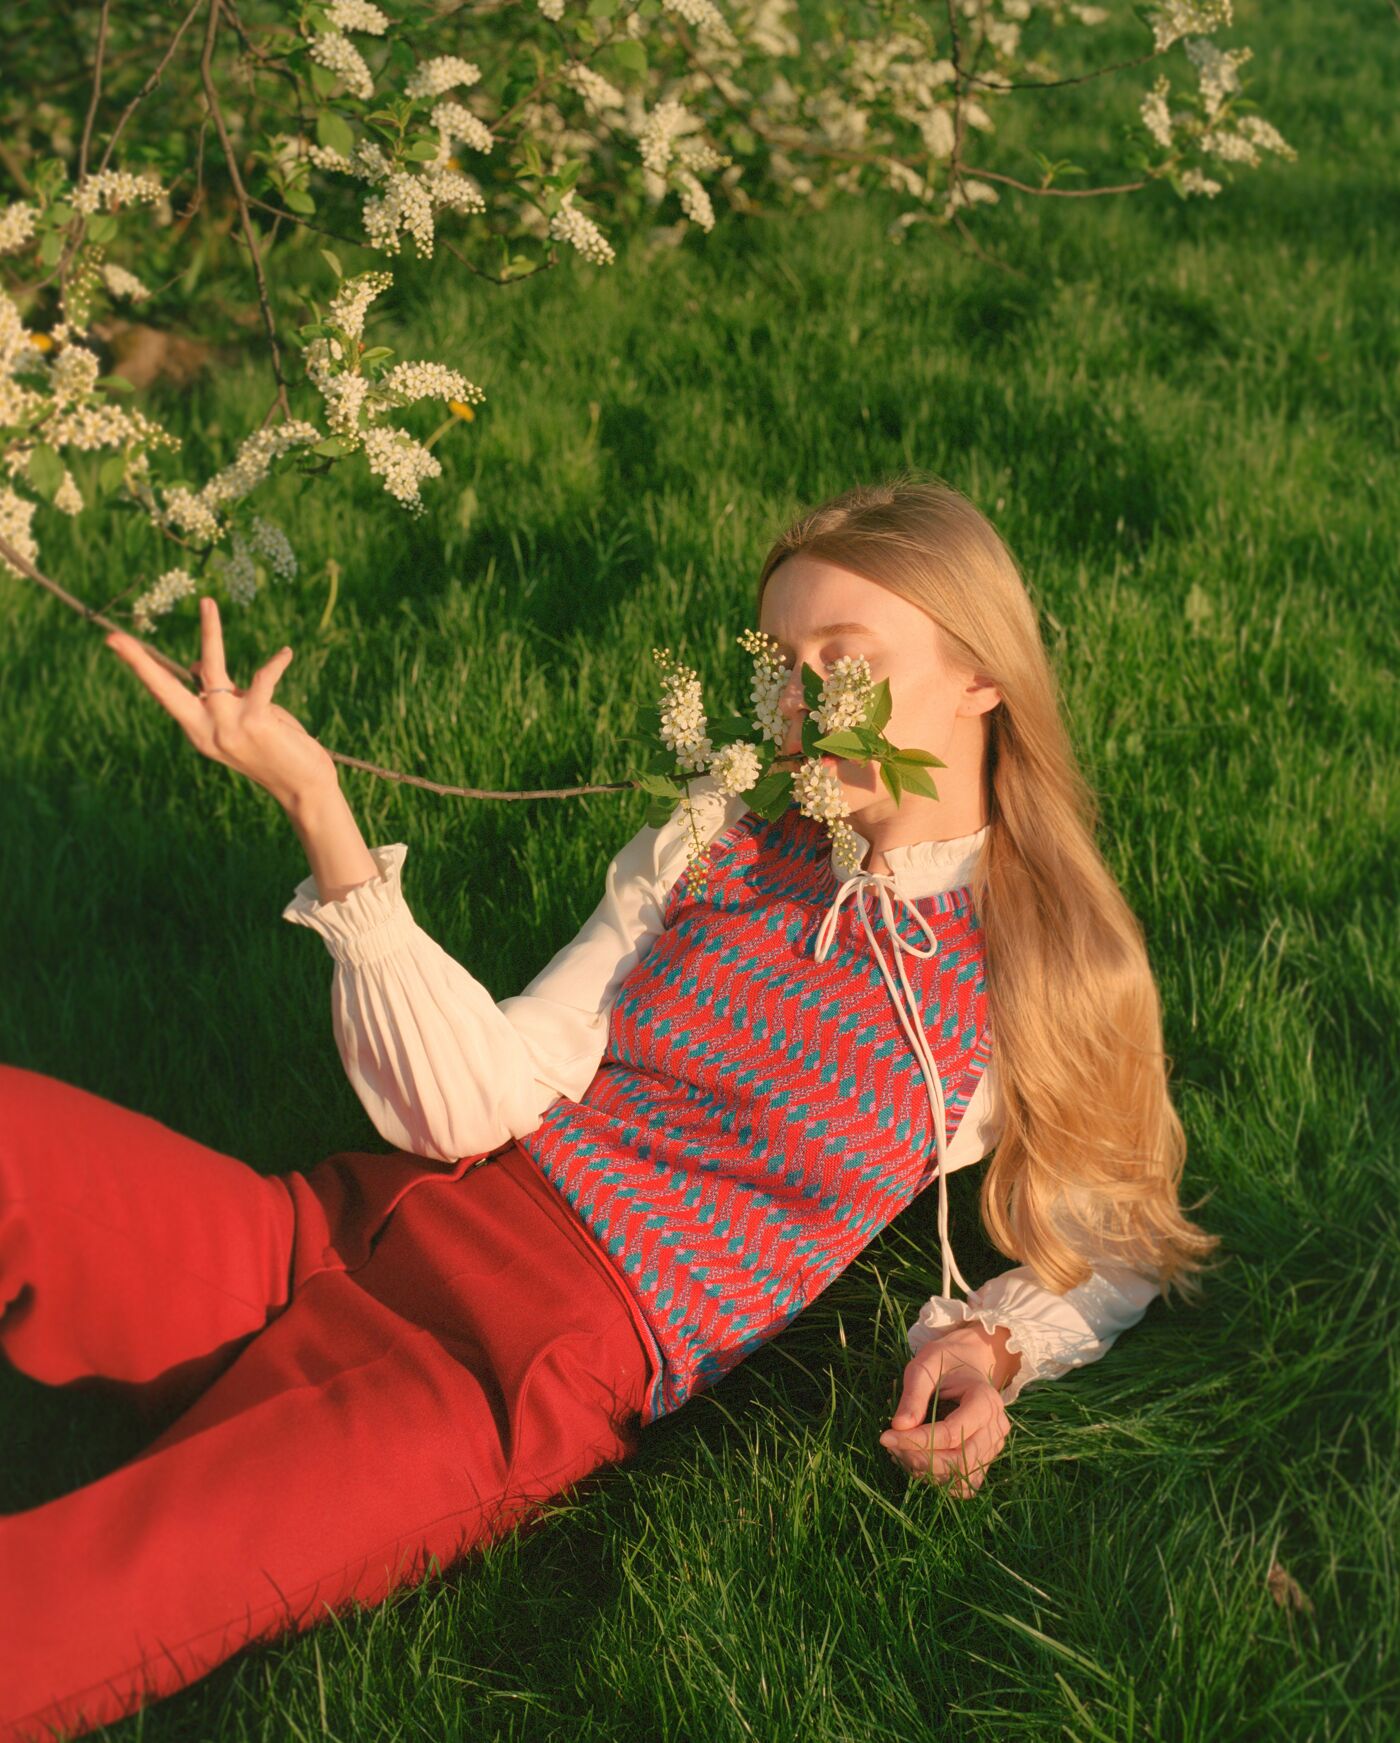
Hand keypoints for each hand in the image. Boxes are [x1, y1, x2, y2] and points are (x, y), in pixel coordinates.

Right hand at [105, 596, 337, 812]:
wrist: (304, 787)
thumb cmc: (275, 748)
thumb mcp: (241, 721)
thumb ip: (221, 696)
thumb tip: (198, 666)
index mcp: (198, 731)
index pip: (164, 693)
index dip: (141, 667)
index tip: (113, 641)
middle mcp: (206, 731)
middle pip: (164, 689)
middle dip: (139, 662)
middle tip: (112, 638)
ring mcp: (228, 727)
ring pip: (211, 670)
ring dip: (211, 632)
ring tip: (207, 602)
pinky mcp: (255, 721)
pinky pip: (261, 679)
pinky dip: (275, 664)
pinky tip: (285, 654)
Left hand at [879, 1329, 1013, 1498]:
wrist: (969, 1361)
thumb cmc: (945, 1361)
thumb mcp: (924, 1365)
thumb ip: (913, 1395)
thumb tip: (898, 1427)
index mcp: (985, 1400)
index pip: (952, 1433)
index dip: (917, 1440)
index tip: (886, 1436)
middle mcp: (996, 1428)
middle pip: (960, 1461)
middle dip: (921, 1458)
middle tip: (891, 1445)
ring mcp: (994, 1446)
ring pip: (962, 1477)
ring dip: (928, 1472)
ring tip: (901, 1451)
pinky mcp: (986, 1458)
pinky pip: (965, 1483)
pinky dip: (940, 1478)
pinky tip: (918, 1459)